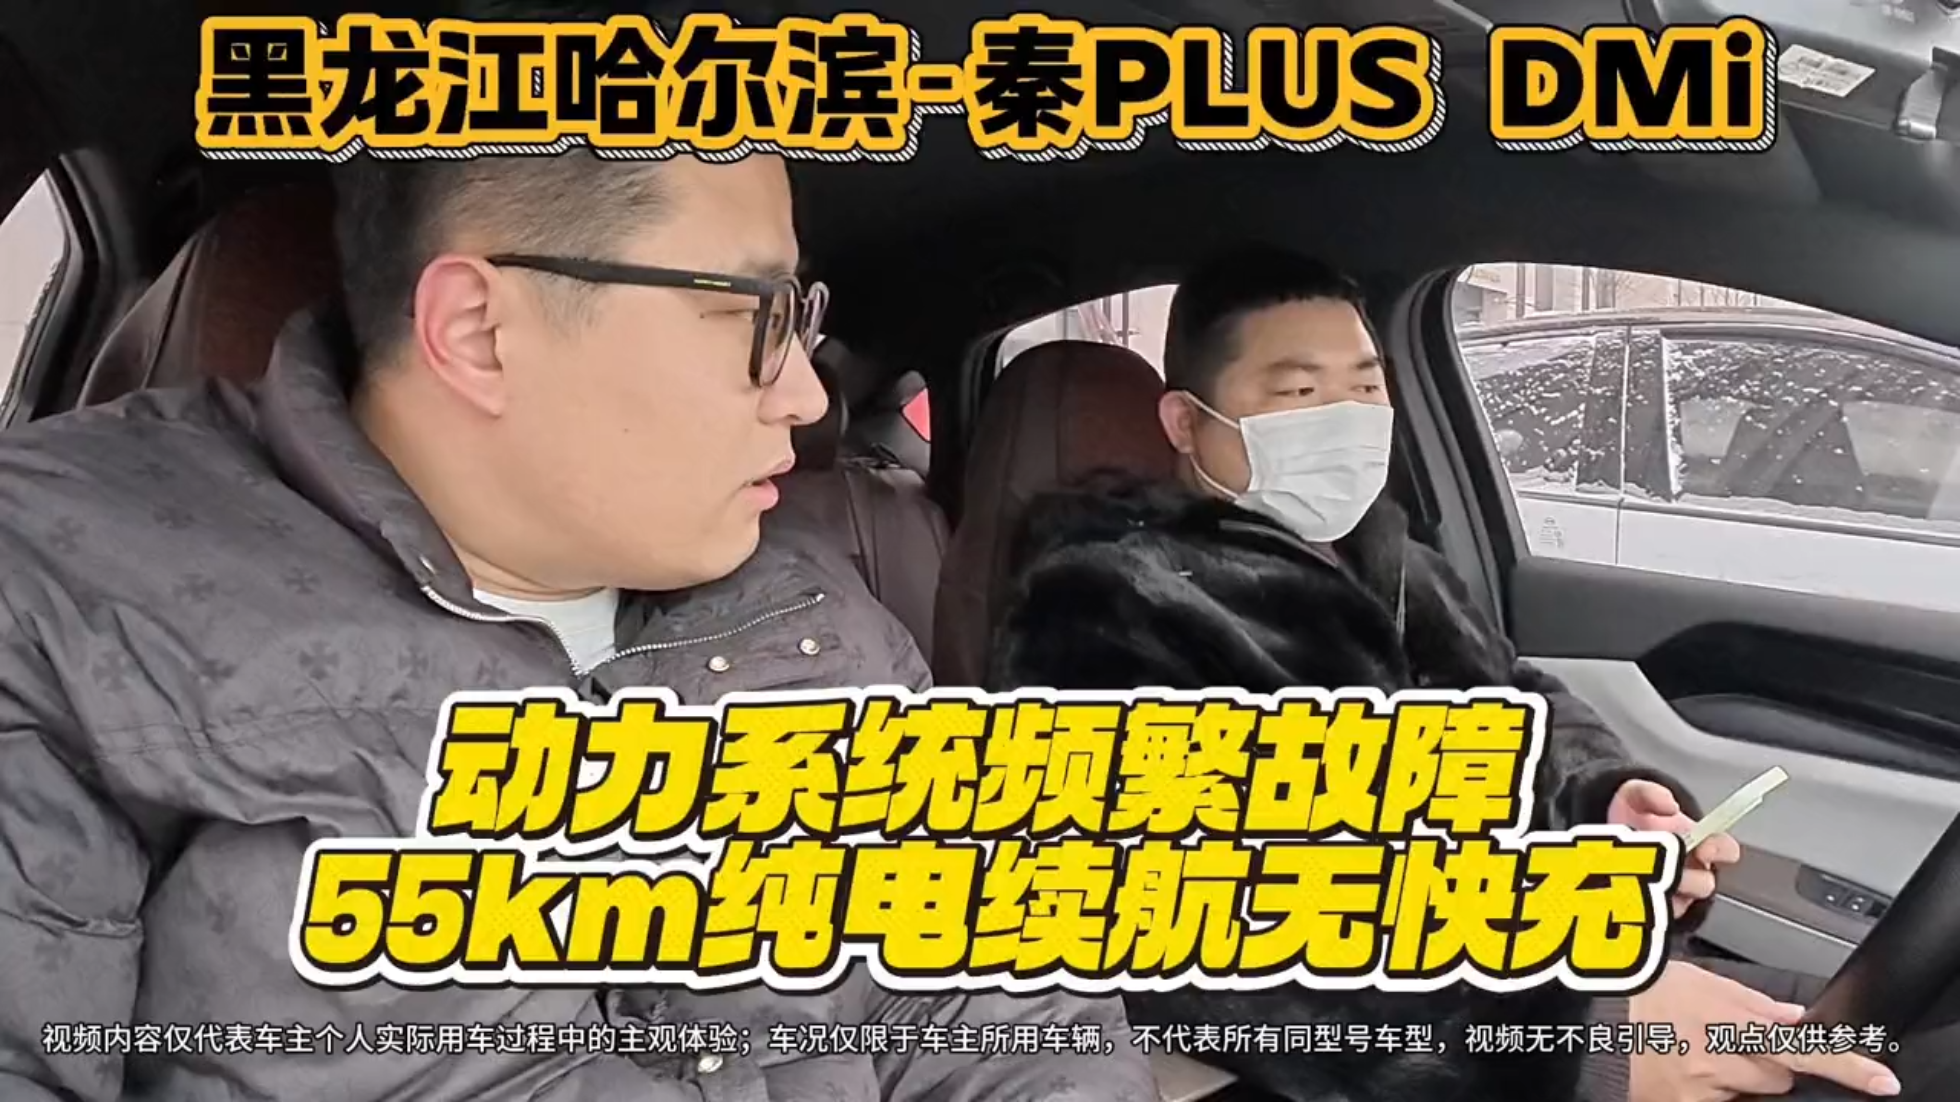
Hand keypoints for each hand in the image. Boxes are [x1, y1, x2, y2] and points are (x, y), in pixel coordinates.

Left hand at [1608, 779, 1741, 915]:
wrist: (1605, 832)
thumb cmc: (1631, 815)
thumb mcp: (1636, 795)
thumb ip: (1650, 794)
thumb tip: (1669, 805)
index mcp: (1700, 842)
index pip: (1727, 850)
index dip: (1720, 850)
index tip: (1703, 847)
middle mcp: (1691, 869)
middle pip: (1705, 883)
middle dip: (1686, 876)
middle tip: (1662, 866)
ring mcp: (1675, 891)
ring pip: (1681, 902)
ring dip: (1663, 890)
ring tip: (1637, 876)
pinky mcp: (1654, 909)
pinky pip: (1657, 915)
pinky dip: (1643, 904)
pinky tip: (1626, 891)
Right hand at [1629, 961, 1900, 1101]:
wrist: (1580, 1023)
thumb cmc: (1630, 993)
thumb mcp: (1691, 979)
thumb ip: (1746, 999)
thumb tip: (1788, 1016)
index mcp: (1725, 1021)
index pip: (1801, 1047)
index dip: (1845, 1066)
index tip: (1881, 1081)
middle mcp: (1718, 1062)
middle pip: (1776, 1078)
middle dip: (1767, 1064)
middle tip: (1730, 1041)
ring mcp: (1700, 1092)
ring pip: (1745, 1094)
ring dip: (1733, 1077)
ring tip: (1692, 1050)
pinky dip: (1706, 1089)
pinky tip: (1679, 1067)